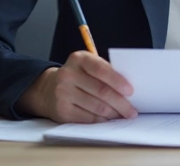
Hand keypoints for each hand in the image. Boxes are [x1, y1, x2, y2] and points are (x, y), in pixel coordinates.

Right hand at [16, 51, 136, 122]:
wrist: (47, 89)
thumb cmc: (77, 76)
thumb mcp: (87, 66)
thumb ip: (104, 71)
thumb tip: (127, 90)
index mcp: (78, 59)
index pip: (101, 69)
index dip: (118, 81)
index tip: (131, 91)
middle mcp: (68, 75)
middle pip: (101, 91)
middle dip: (121, 103)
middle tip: (132, 110)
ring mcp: (63, 93)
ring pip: (96, 107)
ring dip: (114, 113)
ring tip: (123, 115)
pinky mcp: (62, 111)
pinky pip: (88, 118)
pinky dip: (102, 120)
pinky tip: (109, 119)